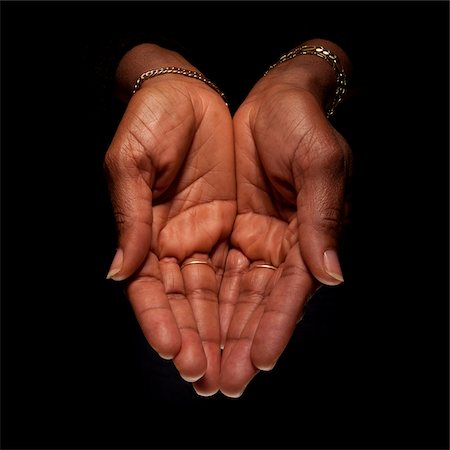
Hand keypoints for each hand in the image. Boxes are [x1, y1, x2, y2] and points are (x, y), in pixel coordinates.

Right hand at [104, 45, 235, 395]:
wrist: (188, 92)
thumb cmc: (151, 121)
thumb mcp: (130, 164)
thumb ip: (130, 218)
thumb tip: (119, 273)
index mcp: (146, 233)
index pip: (152, 289)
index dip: (161, 321)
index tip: (174, 351)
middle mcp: (177, 243)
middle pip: (188, 303)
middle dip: (199, 341)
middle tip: (211, 380)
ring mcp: (208, 237)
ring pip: (218, 295)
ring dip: (226, 333)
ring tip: (236, 370)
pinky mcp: (238, 225)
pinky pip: (246, 269)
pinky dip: (249, 300)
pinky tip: (257, 329)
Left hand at [219, 47, 351, 396]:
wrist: (273, 97)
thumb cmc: (303, 124)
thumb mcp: (320, 164)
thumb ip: (321, 222)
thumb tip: (331, 278)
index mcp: (304, 237)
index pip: (288, 292)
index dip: (273, 327)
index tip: (257, 361)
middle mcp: (274, 246)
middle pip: (254, 304)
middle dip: (236, 343)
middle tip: (219, 382)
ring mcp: (244, 238)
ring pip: (226, 295)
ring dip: (212, 332)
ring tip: (195, 368)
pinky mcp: (218, 226)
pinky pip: (202, 268)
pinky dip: (192, 299)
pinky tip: (181, 327)